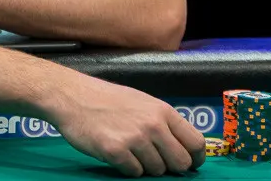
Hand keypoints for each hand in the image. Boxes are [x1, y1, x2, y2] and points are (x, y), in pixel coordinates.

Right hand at [52, 76, 205, 176]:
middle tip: (157, 161)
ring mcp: (134, 139)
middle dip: (171, 167)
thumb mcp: (143, 102)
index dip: (196, 158)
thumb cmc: (109, 100)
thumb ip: (164, 123)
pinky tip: (119, 154)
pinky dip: (128, 168)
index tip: (191, 163)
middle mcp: (152, 125)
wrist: (74, 97)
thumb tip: (183, 147)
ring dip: (146, 167)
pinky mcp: (115, 152)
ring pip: (157, 171)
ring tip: (132, 151)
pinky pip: (134, 173)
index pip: (196, 142)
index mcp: (163, 111)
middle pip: (181, 163)